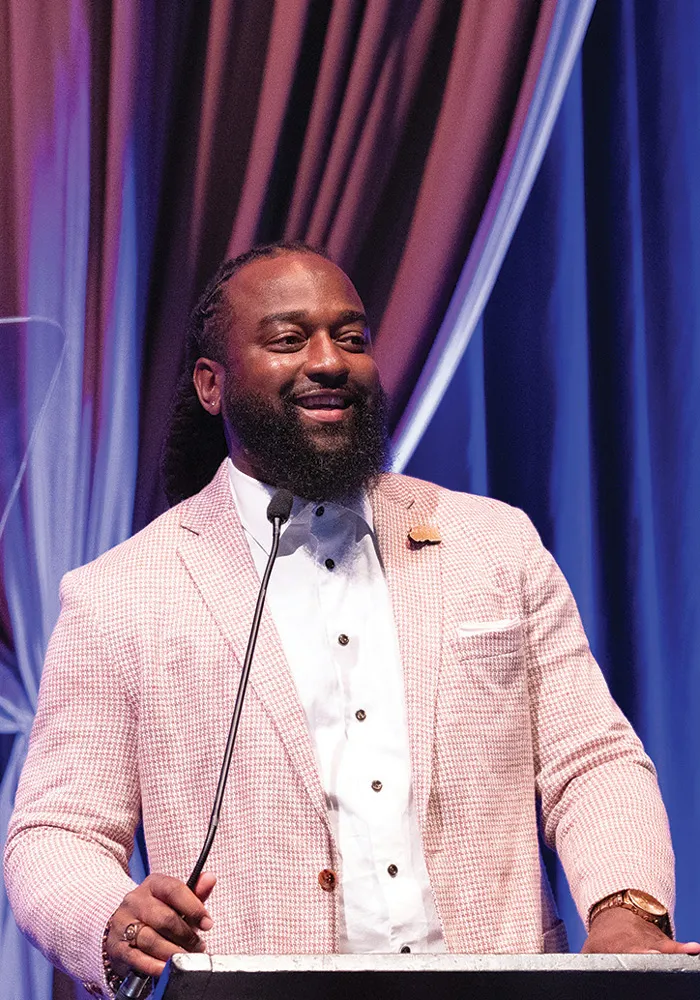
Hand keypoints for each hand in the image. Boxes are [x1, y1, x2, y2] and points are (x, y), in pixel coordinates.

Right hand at [105, 872, 215, 979]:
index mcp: (153, 884)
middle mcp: (135, 901)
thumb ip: (195, 892)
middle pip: (165, 918)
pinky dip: (155, 965)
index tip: (207, 923)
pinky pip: (138, 959)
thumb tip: (210, 879)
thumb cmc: (156, 914)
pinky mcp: (117, 947)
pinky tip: (167, 967)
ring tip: (185, 956)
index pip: (175, 890)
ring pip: (152, 940)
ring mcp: (124, 923)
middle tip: (198, 946)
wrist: (123, 928)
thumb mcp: (176, 901)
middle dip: (186, 935)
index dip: (194, 908)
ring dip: (173, 952)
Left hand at [582, 906, 699, 953]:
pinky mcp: (664, 944)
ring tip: (685, 952)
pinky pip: (675, 947)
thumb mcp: (590, 949)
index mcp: (614, 947)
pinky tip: (695, 949)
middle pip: (642, 952)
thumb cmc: (604, 939)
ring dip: (670, 952)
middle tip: (651, 955)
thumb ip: (583, 963)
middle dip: (646, 954)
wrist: (619, 912)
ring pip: (661, 949)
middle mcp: (634, 945)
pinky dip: (684, 948)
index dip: (624, 956)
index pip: (619, 955)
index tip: (627, 958)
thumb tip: (569, 977)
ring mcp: (650, 943)